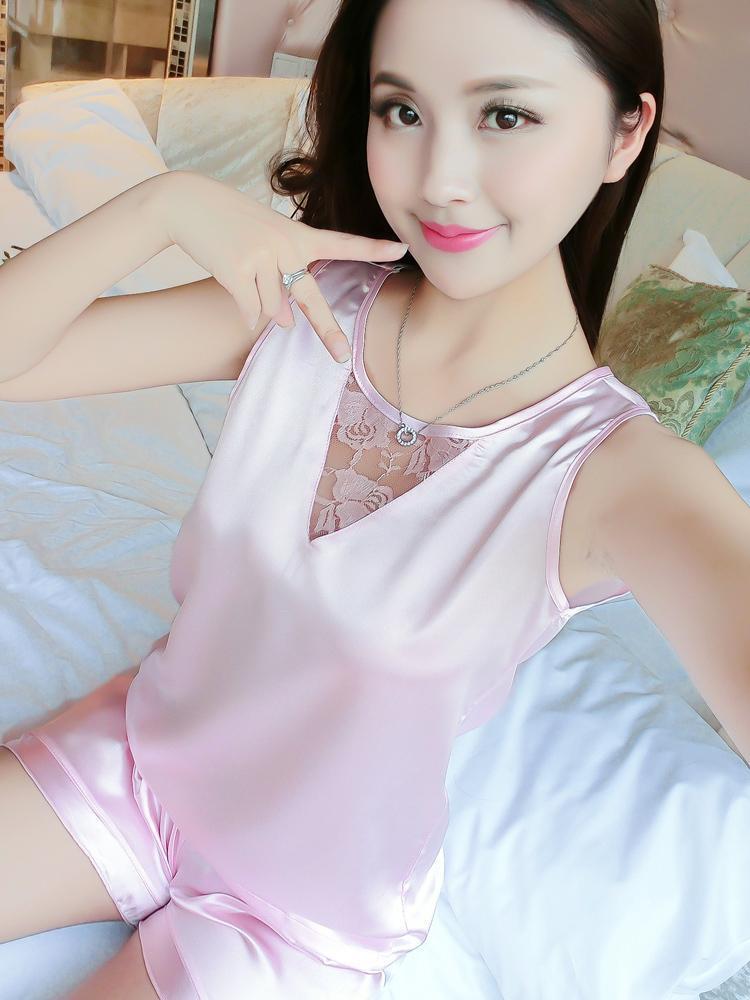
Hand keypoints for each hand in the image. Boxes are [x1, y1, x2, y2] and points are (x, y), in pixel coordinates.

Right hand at [152, 170, 408, 361]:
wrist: (186, 202)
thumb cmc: (229, 222)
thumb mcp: (265, 238)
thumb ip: (282, 279)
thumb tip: (284, 323)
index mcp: (298, 234)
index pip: (342, 242)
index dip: (372, 248)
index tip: (400, 249)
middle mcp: (286, 245)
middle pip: (311, 299)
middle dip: (327, 332)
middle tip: (343, 358)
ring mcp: (263, 257)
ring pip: (273, 310)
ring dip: (262, 308)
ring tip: (244, 275)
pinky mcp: (238, 269)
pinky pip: (249, 310)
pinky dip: (244, 313)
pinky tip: (235, 293)